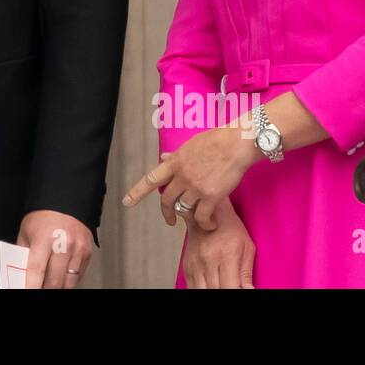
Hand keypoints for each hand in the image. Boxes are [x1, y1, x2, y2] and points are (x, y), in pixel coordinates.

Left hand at [16, 210, 92, 288]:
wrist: (65, 200)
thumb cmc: (44, 215)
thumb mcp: (26, 233)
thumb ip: (24, 255)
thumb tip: (21, 275)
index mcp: (45, 238)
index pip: (36, 271)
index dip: (31, 286)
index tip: (27, 291)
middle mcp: (64, 244)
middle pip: (54, 282)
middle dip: (44, 289)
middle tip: (38, 287)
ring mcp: (78, 249)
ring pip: (68, 283)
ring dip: (57, 286)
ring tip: (49, 283)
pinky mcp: (87, 253)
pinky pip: (78, 276)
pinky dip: (68, 280)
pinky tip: (61, 275)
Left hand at [122, 125, 260, 230]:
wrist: (237, 144)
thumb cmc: (218, 140)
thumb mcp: (191, 145)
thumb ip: (177, 156)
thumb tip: (164, 157)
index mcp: (175, 162)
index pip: (151, 179)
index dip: (137, 192)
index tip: (127, 202)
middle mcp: (182, 176)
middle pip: (167, 200)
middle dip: (167, 212)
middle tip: (170, 220)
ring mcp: (195, 187)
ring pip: (185, 208)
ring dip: (191, 215)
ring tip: (200, 218)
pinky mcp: (210, 196)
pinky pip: (201, 217)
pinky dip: (205, 224)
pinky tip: (209, 224)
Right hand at [180, 196, 254, 288]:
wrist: (208, 213)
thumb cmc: (229, 226)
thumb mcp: (247, 246)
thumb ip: (247, 272)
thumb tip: (248, 290)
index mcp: (226, 254)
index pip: (231, 287)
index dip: (237, 293)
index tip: (241, 290)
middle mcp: (208, 259)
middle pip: (217, 290)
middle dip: (226, 291)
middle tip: (232, 285)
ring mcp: (196, 263)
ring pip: (202, 291)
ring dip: (213, 291)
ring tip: (221, 285)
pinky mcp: (187, 266)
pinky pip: (192, 287)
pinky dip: (202, 290)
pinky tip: (211, 285)